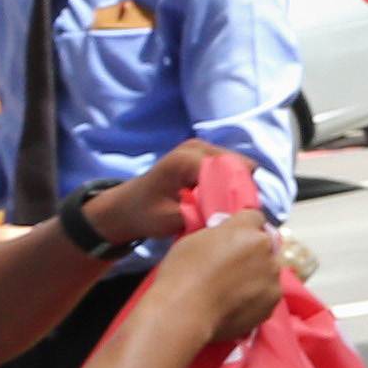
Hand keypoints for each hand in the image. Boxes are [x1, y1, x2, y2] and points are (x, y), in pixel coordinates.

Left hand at [84, 141, 239, 253]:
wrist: (128, 206)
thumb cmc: (145, 213)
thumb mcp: (171, 220)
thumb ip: (201, 216)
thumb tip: (233, 218)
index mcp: (186, 160)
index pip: (230, 172)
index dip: (237, 194)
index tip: (236, 217)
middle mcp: (197, 146)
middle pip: (239, 165)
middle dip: (239, 190)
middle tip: (234, 214)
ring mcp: (202, 147)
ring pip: (238, 166)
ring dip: (236, 187)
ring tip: (227, 208)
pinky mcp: (205, 153)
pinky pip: (230, 167)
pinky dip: (229, 184)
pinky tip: (221, 201)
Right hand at [151, 210, 288, 344]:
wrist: (183, 313)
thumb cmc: (182, 272)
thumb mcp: (197, 238)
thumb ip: (222, 234)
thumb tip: (229, 239)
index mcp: (249, 231)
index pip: (255, 218)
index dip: (243, 227)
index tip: (232, 238)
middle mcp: (268, 252)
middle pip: (265, 247)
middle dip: (252, 253)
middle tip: (230, 268)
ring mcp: (272, 280)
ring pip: (268, 272)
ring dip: (256, 276)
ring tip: (232, 291)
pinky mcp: (271, 305)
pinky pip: (266, 296)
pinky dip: (255, 299)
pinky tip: (236, 306)